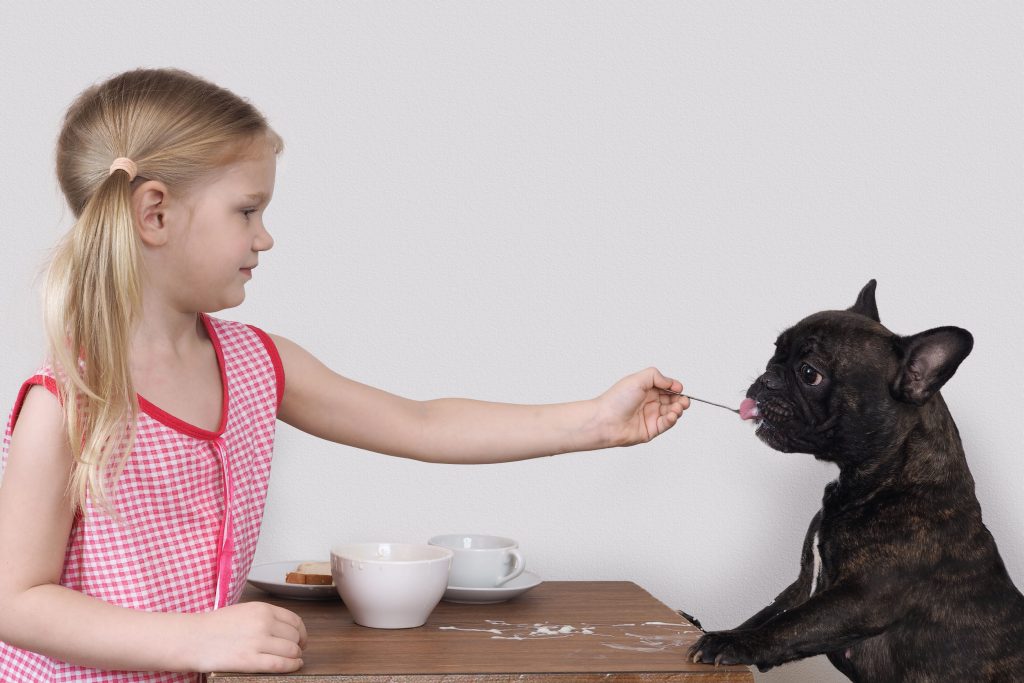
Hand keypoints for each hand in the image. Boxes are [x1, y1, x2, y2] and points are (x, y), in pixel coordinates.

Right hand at [189, 601, 306, 673]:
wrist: (192, 638)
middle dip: (298, 645)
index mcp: (262, 609)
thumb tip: (286, 628)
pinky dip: (292, 666)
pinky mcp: (250, 661)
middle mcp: (263, 623)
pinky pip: (281, 664)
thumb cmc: (215, 626)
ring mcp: (257, 642)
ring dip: (296, 656)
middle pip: (295, 636)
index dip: (302, 632)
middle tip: (296, 651)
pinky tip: (294, 666)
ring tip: (294, 660)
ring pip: (291, 650)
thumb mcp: (244, 611)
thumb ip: (265, 616)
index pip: (294, 620)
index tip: (301, 639)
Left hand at [594, 367, 688, 446]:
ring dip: (678, 410)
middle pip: (672, 401)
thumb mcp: (638, 379)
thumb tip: (672, 383)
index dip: (675, 388)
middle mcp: (648, 403)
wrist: (605, 421)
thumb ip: (657, 377)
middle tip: (683, 400)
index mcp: (645, 390)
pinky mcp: (650, 430)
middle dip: (681, 400)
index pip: (666, 388)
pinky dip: (672, 420)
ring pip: (671, 413)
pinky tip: (671, 415)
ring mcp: (650, 417)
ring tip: (677, 408)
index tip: (679, 388)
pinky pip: (666, 424)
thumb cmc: (616, 400)